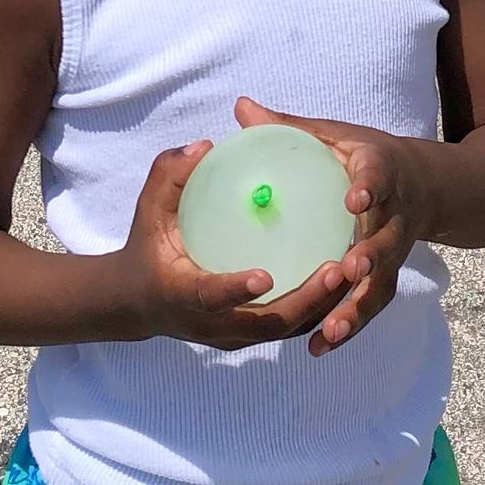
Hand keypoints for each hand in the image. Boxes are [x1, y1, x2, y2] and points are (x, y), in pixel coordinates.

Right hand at [115, 138, 349, 349]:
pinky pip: (285, 328)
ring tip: (347, 272)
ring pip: (282, 331)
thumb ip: (170, 175)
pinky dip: (313, 310)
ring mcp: (230, 336)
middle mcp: (209, 324)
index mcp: (180, 294)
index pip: (209, 297)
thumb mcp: (148, 209)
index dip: (236, 290)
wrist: (137, 302)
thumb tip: (204, 146)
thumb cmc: (146, 247)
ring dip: (318, 307)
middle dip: (304, 302)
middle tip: (336, 267)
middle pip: (265, 324)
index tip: (266, 276)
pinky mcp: (246, 338)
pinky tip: (338, 280)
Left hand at [233, 97, 429, 355]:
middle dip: (370, 258)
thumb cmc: (364, 158)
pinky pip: (369, 306)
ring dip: (357, 309)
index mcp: (382, 174)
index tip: (355, 199)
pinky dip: (347, 328)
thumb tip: (241, 106)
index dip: (371, 188)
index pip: (380, 178)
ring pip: (380, 285)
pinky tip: (317, 348)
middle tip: (347, 271)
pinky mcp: (387, 277)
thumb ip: (289, 127)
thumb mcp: (334, 136)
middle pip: (386, 242)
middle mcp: (394, 217)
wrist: (425, 186)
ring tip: (328, 330)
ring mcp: (394, 253)